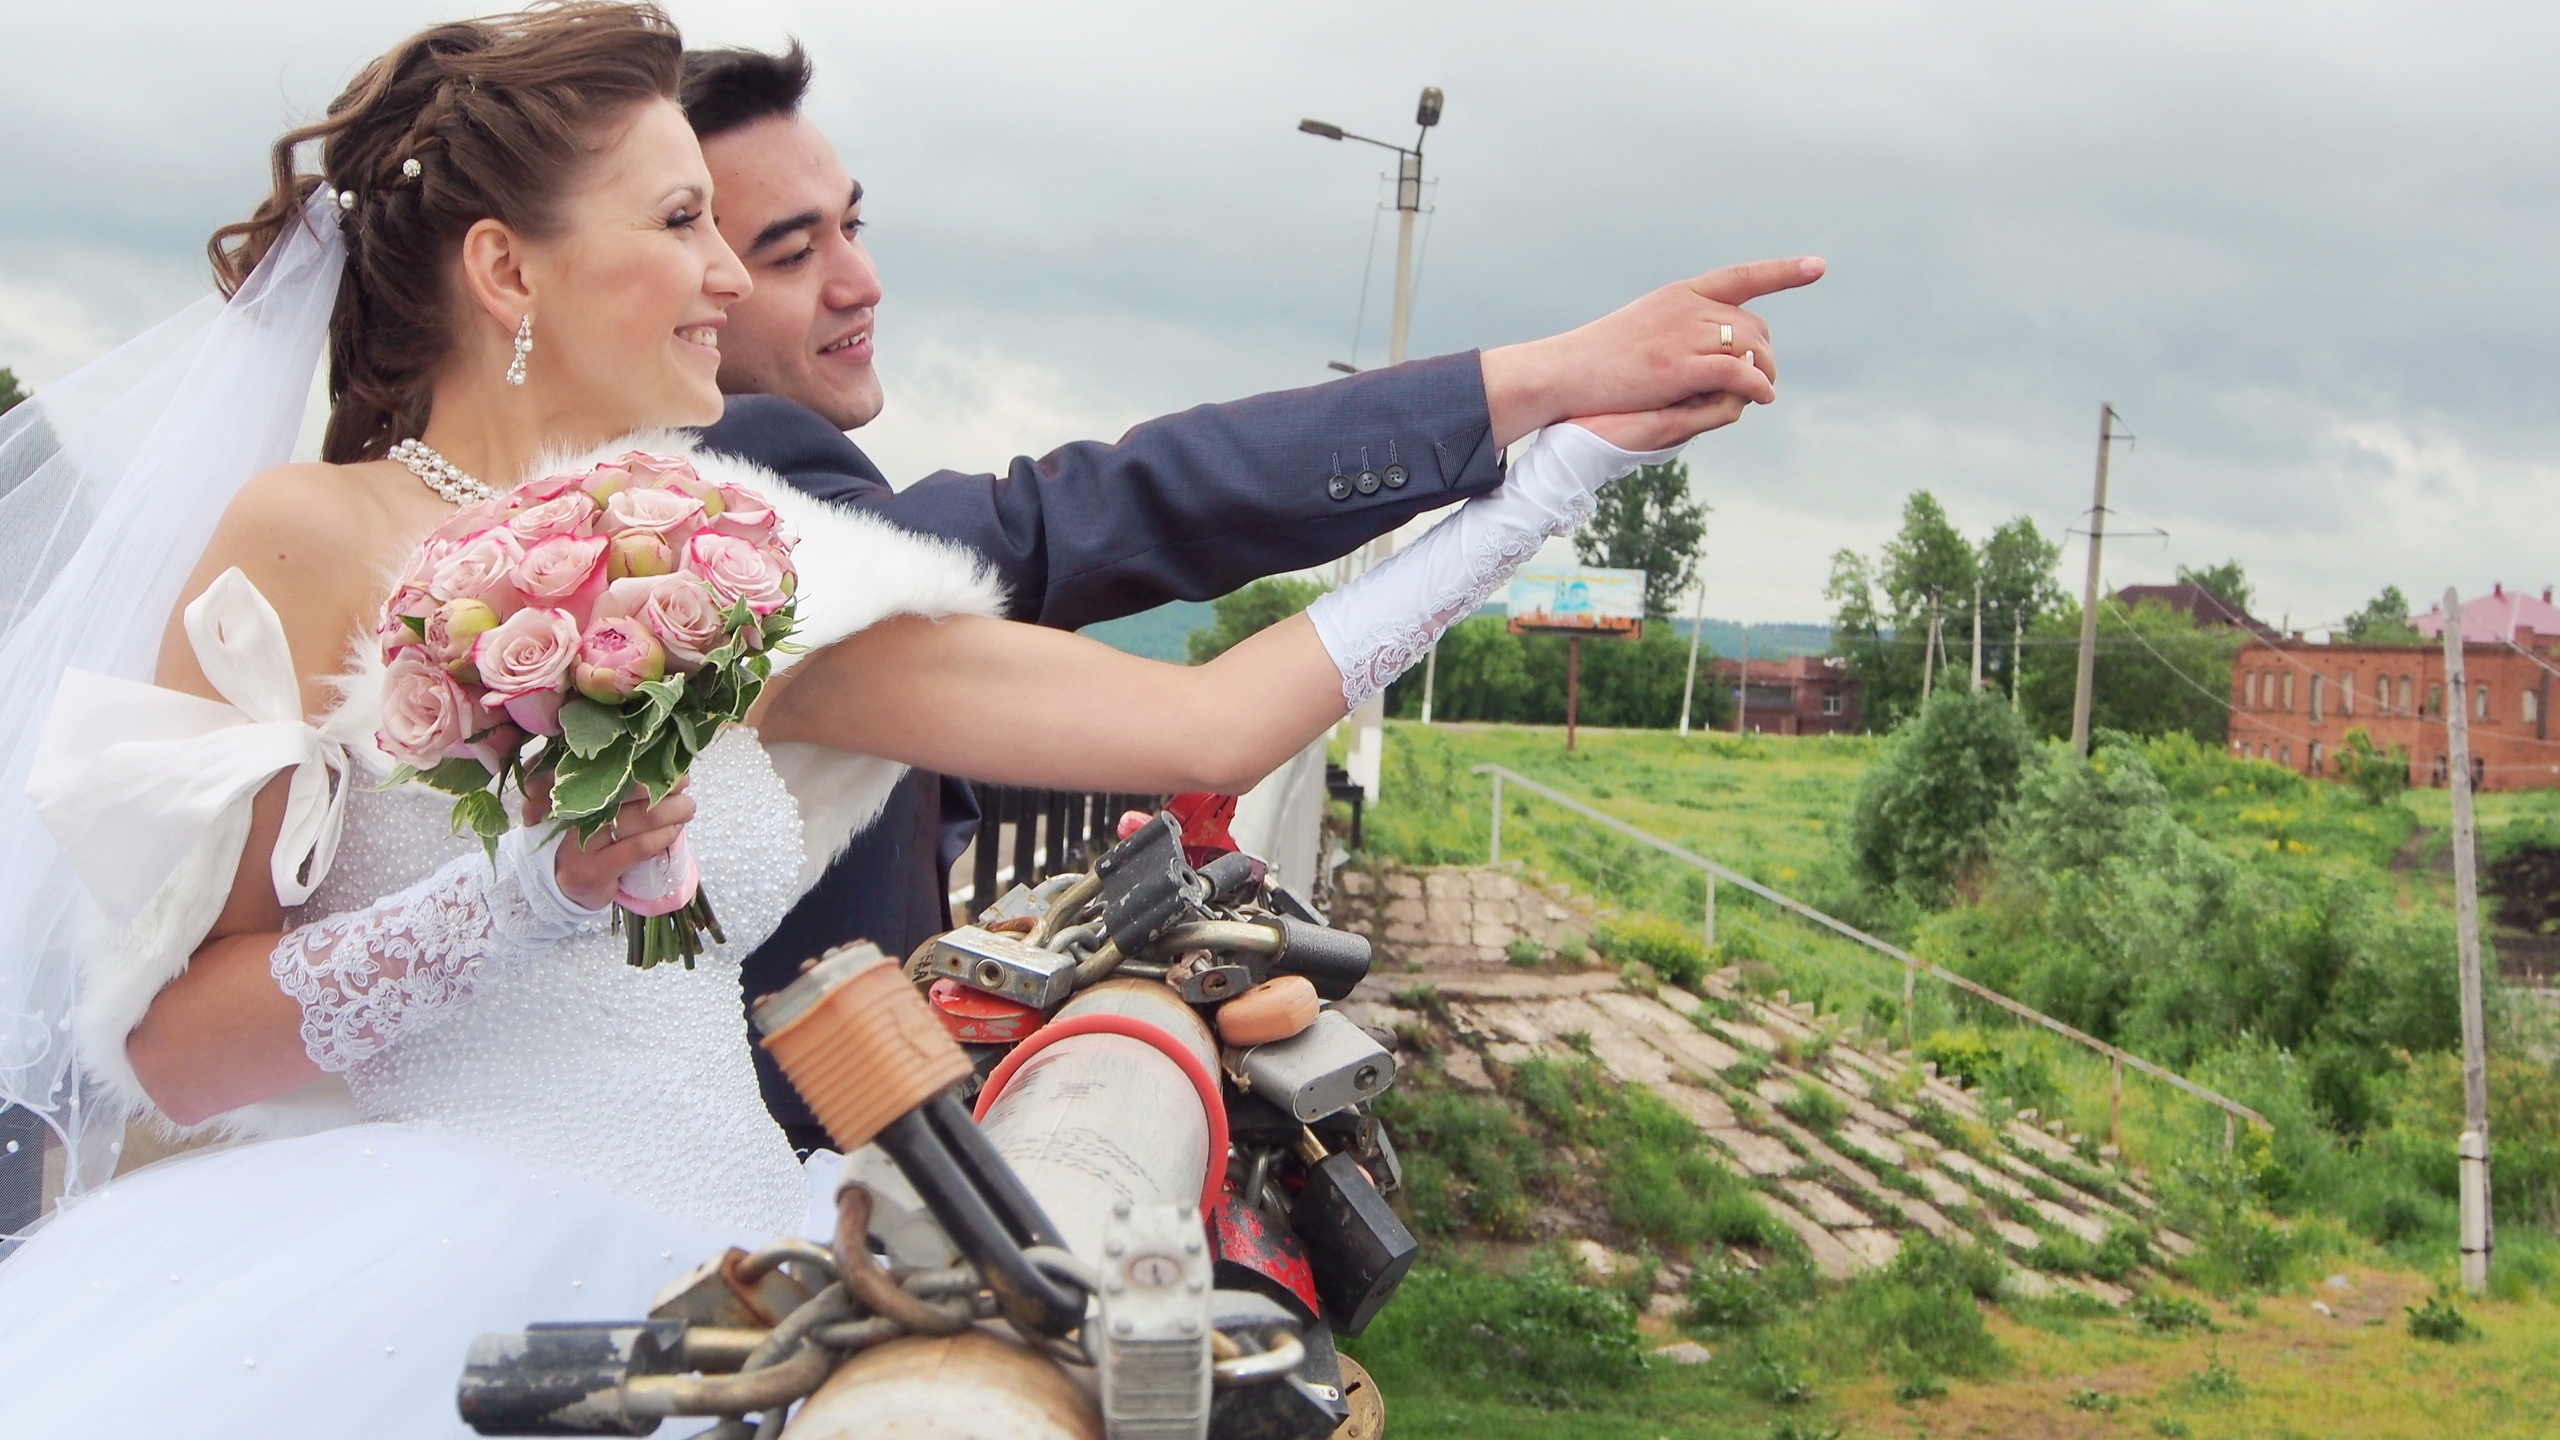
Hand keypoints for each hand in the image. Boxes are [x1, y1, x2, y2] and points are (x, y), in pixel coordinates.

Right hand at [525, 773, 696, 911]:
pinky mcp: (593, 871)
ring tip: (687, 808)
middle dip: (662, 785)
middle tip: (683, 783)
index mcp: (569, 793)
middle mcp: (570, 815)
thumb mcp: (592, 810)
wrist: (566, 889)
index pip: (605, 771)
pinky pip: (637, 847)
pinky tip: (674, 831)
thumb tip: (661, 768)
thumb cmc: (588, 840)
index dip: (641, 766)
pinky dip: (662, 837)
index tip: (666, 762)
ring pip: (637, 818)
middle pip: (625, 792)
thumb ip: (615, 789)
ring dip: (671, 811)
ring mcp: (578, 845)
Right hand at [1481, 257, 1825, 446]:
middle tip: (1763, 376)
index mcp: (1678, 294)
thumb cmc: (1595, 359)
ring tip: (1764, 391)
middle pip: (1752, 323)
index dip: (1783, 272)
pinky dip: (1756, 384)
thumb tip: (1704, 338)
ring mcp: (1683, 335)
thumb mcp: (1641, 329)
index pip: (1741, 277)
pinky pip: (1737, 371)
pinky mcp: (1678, 366)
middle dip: (1764, 350)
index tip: (1818, 266)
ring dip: (1764, 370)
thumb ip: (1677, 328)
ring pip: (1750, 345)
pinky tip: (1761, 397)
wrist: (1561, 371)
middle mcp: (1686, 307)